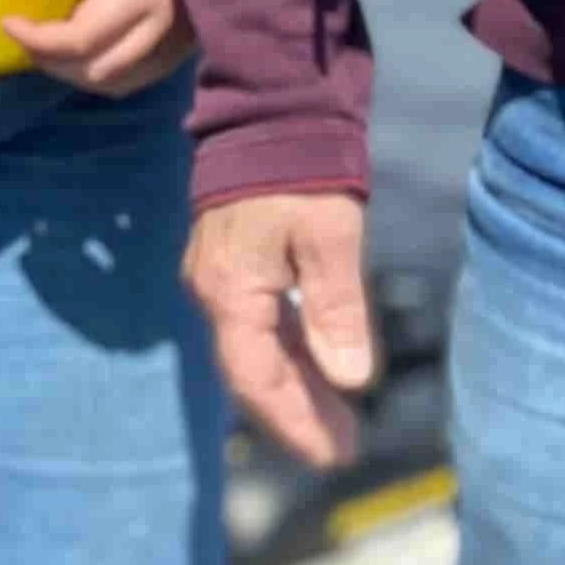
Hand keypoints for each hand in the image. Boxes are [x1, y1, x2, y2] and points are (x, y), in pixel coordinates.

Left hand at [1, 0, 196, 95]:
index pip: (80, 39)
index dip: (36, 39)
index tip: (7, 21)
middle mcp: (165, 25)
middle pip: (97, 71)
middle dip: (52, 60)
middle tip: (25, 33)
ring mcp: (182, 38)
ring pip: (120, 81)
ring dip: (77, 72)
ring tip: (50, 44)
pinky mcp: (190, 41)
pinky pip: (141, 74)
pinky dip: (106, 70)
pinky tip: (89, 47)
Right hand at [185, 189, 375, 467]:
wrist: (268, 107)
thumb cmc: (301, 169)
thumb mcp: (330, 238)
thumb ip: (336, 310)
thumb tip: (350, 378)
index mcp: (230, 292)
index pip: (256, 378)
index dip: (292, 422)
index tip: (331, 457)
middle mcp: (214, 292)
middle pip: (252, 371)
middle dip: (297, 412)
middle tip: (343, 448)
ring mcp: (219, 278)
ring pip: (256, 349)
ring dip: (295, 386)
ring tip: (339, 419)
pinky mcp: (233, 263)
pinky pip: (258, 324)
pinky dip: (289, 353)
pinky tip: (318, 366)